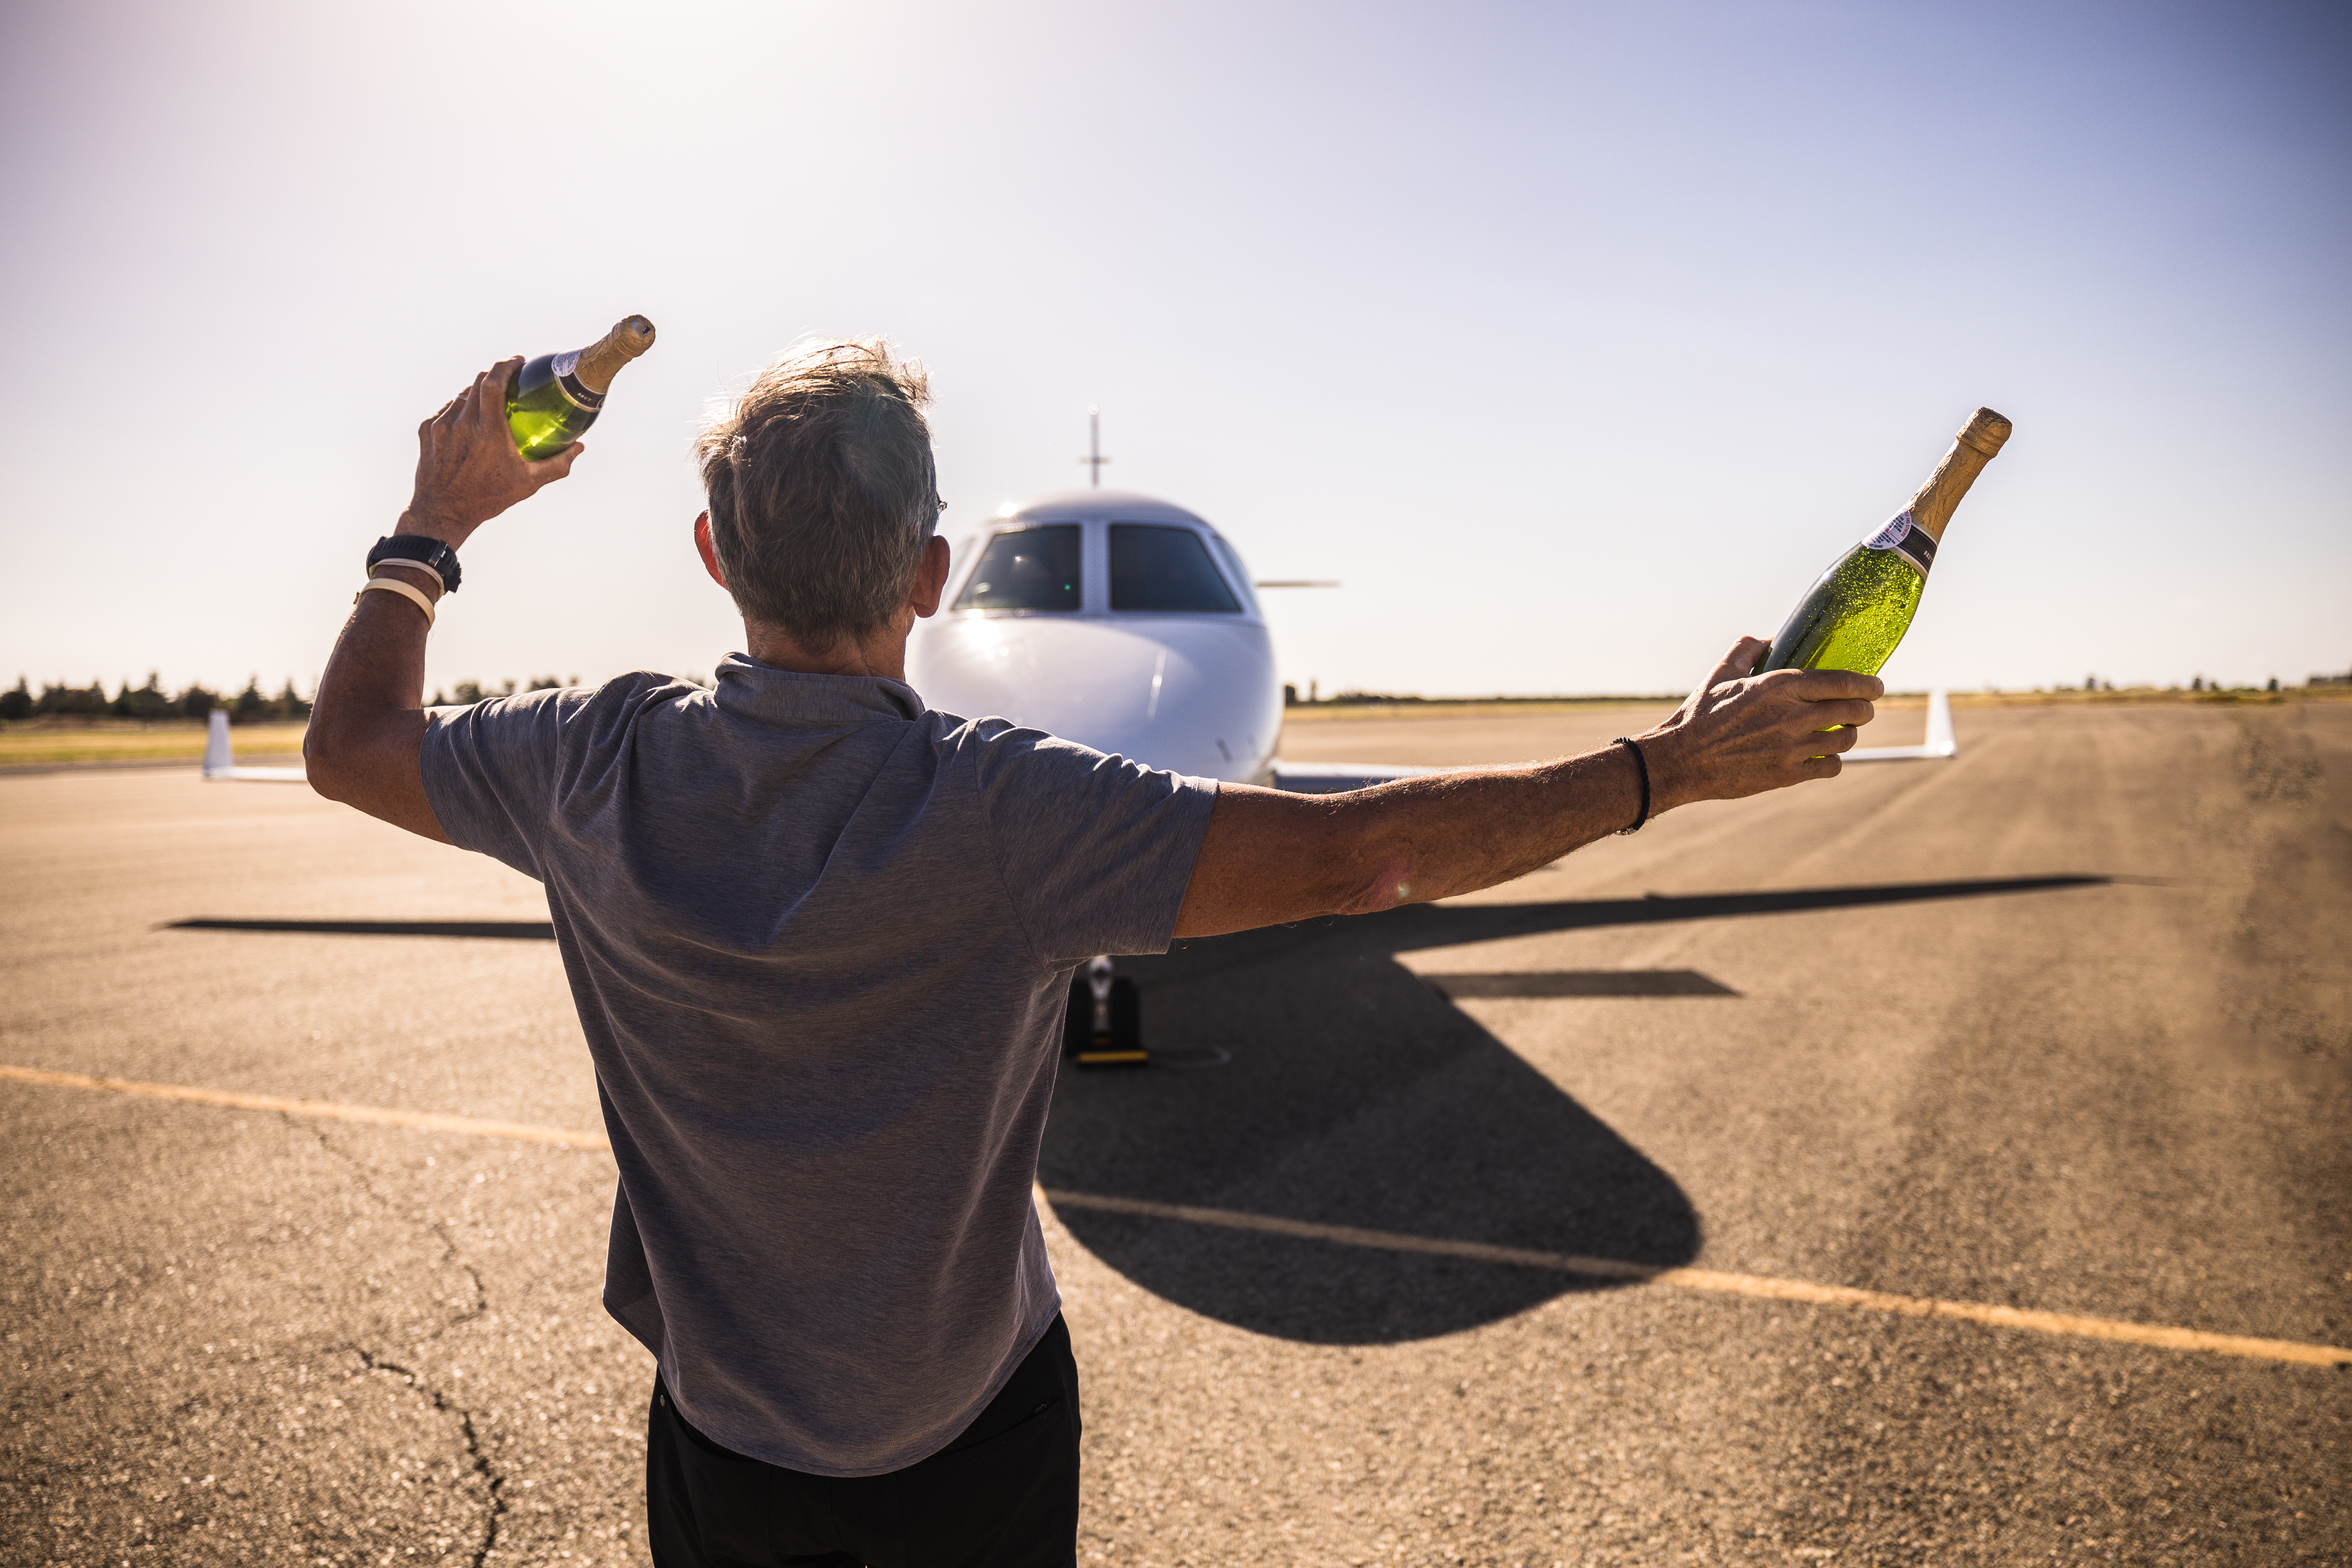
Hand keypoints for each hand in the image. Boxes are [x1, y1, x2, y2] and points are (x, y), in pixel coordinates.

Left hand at [396, 357, 582, 548]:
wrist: (443, 512)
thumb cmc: (488, 498)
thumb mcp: (528, 484)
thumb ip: (557, 464)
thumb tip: (579, 448)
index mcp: (489, 431)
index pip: (494, 382)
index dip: (506, 365)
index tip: (517, 361)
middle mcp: (462, 423)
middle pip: (478, 381)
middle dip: (495, 373)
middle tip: (508, 377)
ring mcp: (441, 425)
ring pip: (462, 395)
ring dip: (477, 393)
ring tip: (488, 402)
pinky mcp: (427, 431)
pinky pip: (446, 410)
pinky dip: (459, 410)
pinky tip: (468, 421)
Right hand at [1635, 636, 1881, 810]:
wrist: (1680, 761)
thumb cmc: (1699, 715)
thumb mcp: (1720, 673)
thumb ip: (1747, 649)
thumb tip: (1768, 638)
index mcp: (1779, 685)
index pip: (1844, 682)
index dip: (1868, 684)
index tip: (1876, 685)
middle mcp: (1792, 715)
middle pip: (1855, 711)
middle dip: (1864, 709)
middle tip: (1861, 709)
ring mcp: (1792, 748)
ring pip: (1846, 740)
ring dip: (1849, 735)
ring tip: (1841, 732)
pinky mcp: (1788, 775)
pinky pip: (1831, 767)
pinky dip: (1832, 761)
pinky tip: (1824, 757)